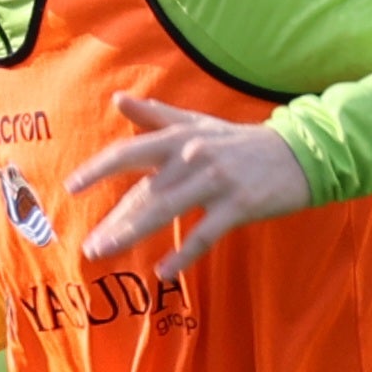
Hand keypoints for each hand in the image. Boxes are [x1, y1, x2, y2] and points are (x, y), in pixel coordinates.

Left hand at [60, 91, 310, 282]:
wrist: (299, 152)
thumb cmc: (240, 141)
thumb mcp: (198, 122)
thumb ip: (156, 115)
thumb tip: (118, 99)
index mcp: (180, 138)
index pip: (129, 152)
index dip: (98, 169)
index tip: (72, 187)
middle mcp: (193, 157)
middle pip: (143, 192)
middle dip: (114, 220)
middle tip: (89, 247)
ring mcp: (216, 181)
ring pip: (166, 211)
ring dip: (133, 234)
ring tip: (105, 254)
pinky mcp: (239, 205)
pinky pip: (204, 234)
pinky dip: (183, 254)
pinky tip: (163, 272)